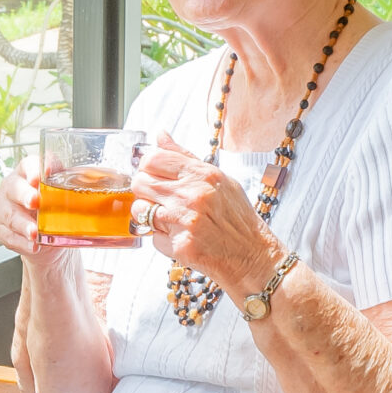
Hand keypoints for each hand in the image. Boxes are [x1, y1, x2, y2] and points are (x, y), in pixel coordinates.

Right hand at [0, 155, 74, 265]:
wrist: (45, 237)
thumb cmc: (56, 209)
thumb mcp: (67, 195)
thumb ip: (79, 189)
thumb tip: (108, 195)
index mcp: (29, 172)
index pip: (30, 164)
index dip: (35, 168)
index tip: (42, 175)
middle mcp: (13, 186)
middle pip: (14, 187)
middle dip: (25, 195)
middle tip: (36, 202)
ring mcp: (3, 207)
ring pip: (10, 214)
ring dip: (23, 225)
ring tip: (35, 233)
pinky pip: (8, 235)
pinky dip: (21, 242)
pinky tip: (32, 246)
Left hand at [130, 133, 281, 298]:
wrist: (252, 256)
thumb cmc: (236, 218)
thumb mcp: (219, 180)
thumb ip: (185, 157)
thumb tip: (160, 136)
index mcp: (203, 174)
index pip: (153, 158)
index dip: (147, 167)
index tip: (153, 175)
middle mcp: (192, 194)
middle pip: (140, 182)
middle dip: (145, 191)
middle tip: (161, 199)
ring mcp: (184, 220)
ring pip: (139, 209)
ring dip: (149, 215)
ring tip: (170, 219)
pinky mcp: (179, 245)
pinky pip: (152, 236)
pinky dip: (161, 238)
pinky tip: (180, 237)